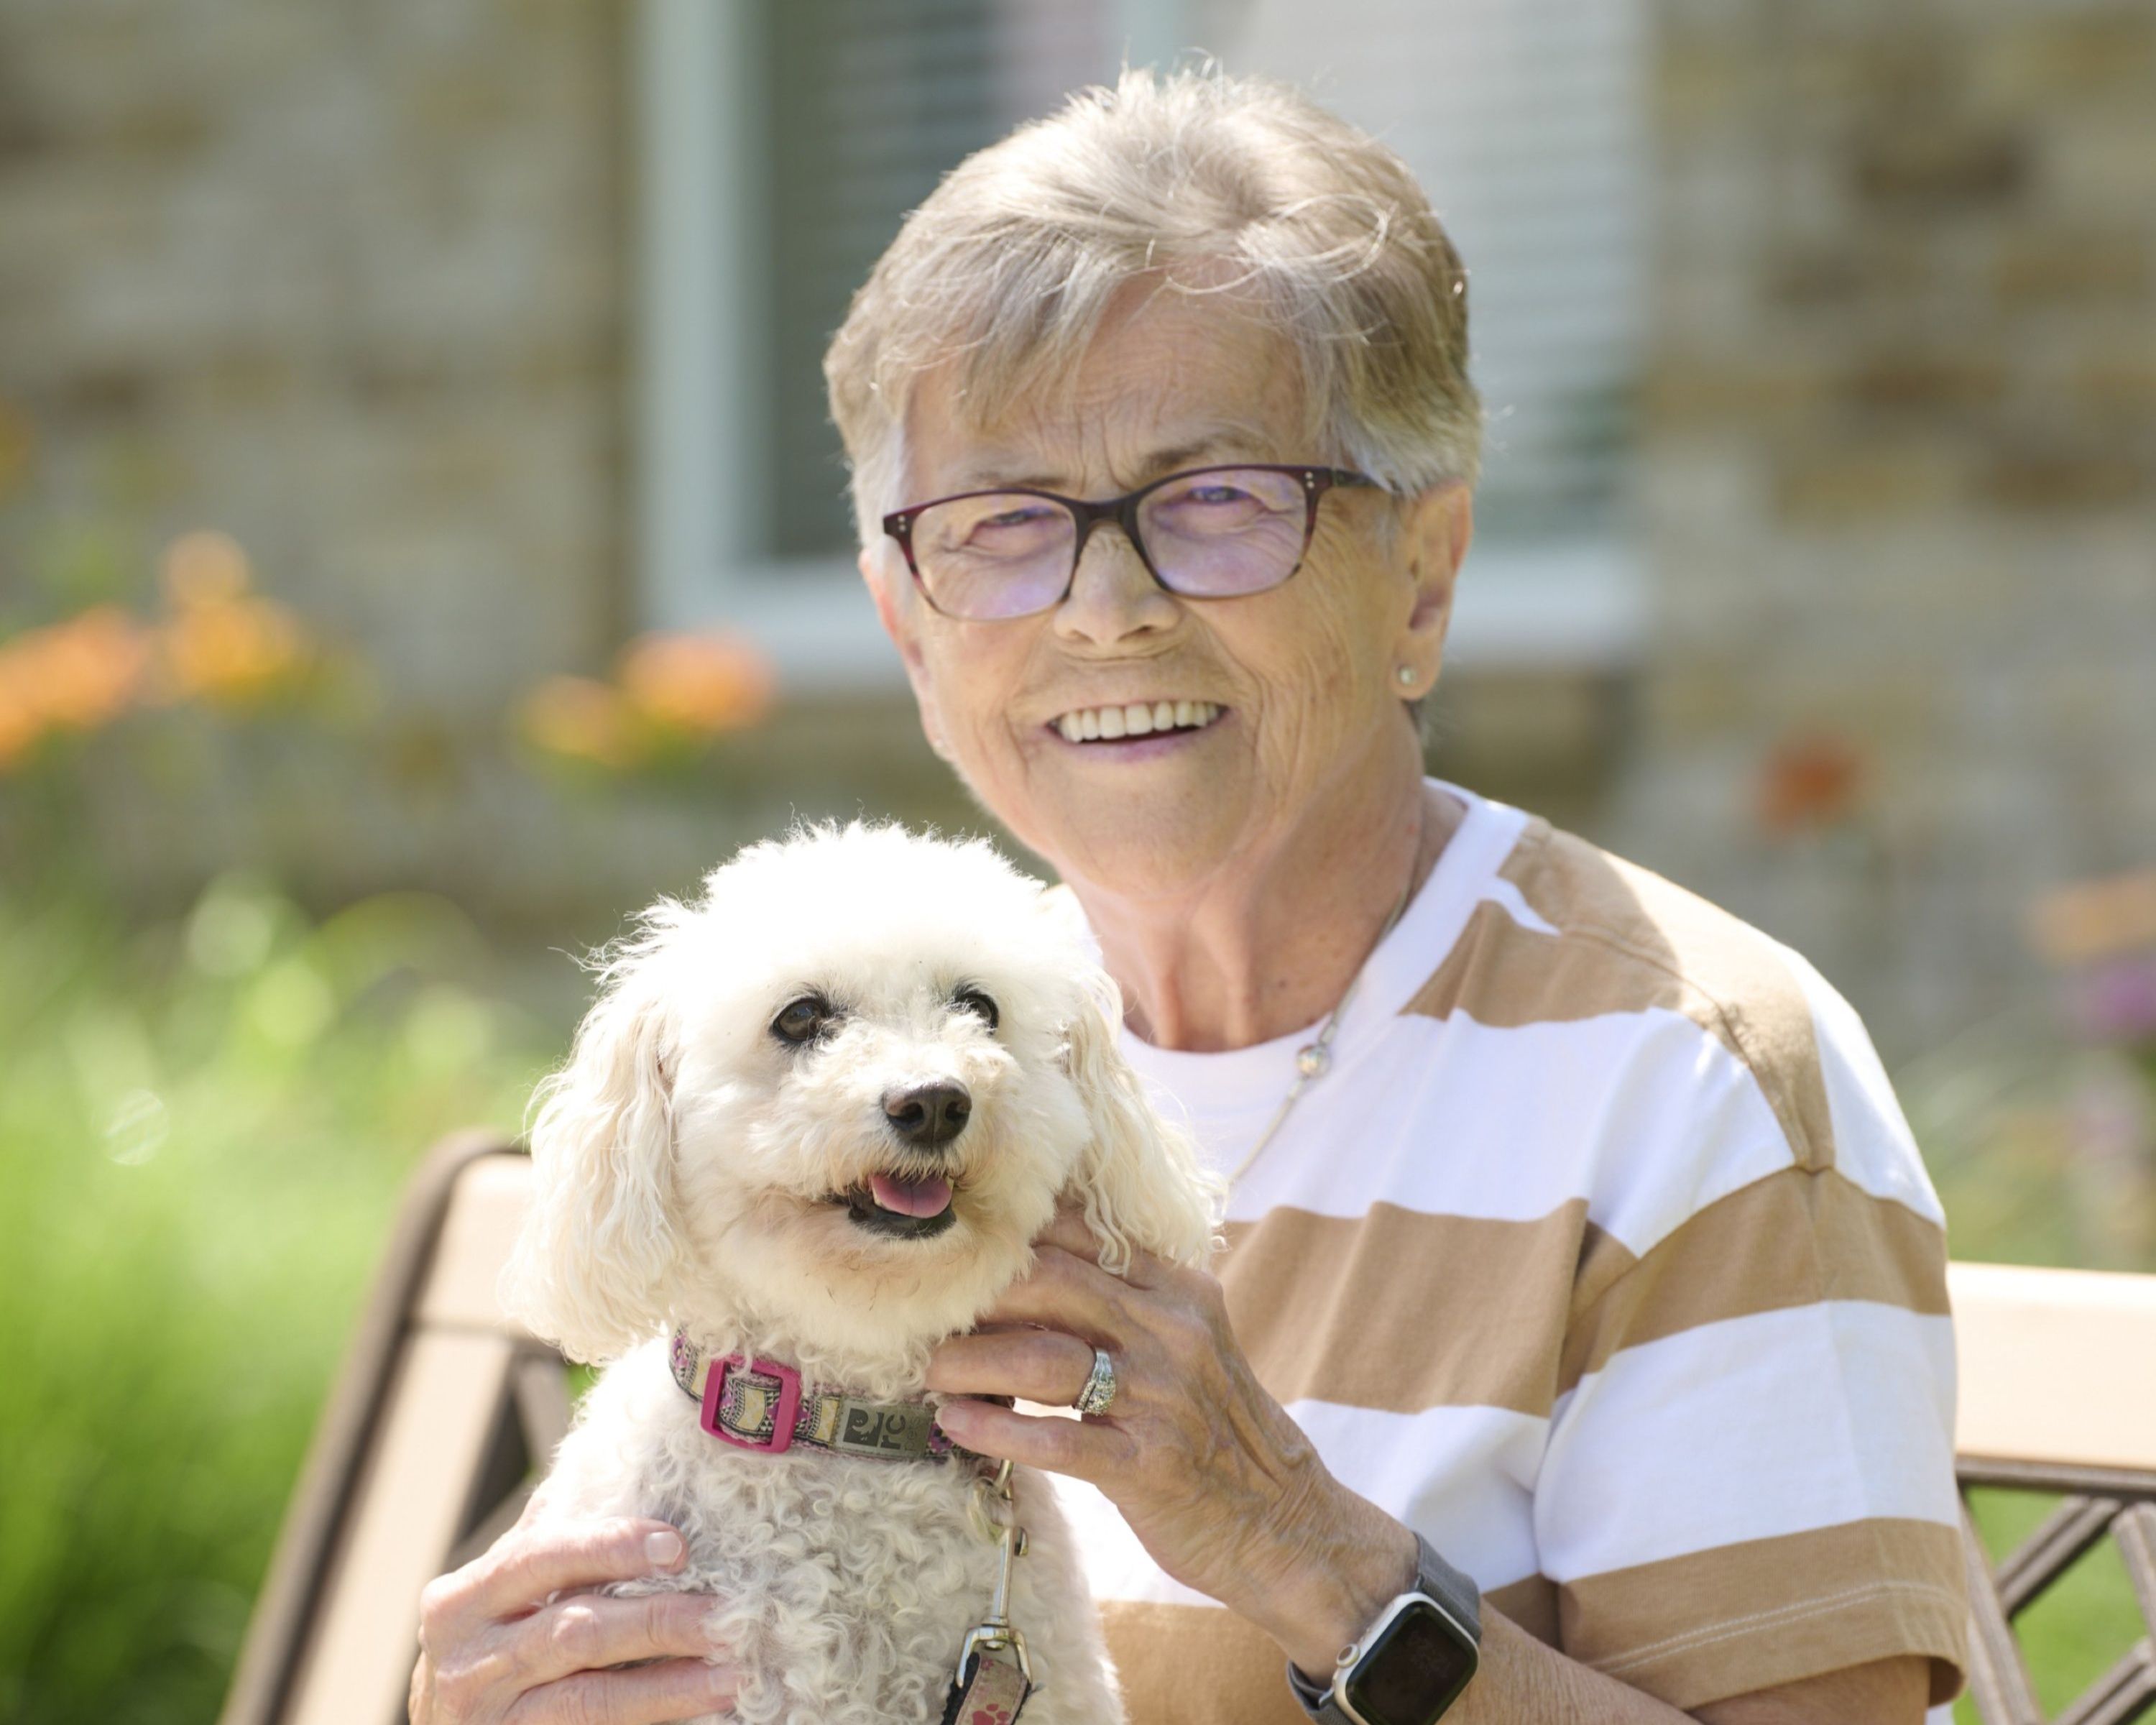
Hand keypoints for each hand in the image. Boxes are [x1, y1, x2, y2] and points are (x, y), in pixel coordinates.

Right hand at [410, 1503, 738, 1723]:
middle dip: (658, 1620)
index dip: (611, 1546)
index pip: (542, 1556)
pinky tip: (697, 1708)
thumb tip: (613, 1466)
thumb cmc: (487, 1649)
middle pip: (575, 1631)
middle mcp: (465, 1660)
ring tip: (731, 1673)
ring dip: (669, 1684)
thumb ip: (545, 1539)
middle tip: (726, 1614)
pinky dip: (650, 1718)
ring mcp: (489, 1715)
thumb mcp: (496, 1596)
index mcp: (462, 1600)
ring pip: (590, 1697)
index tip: (677, 1546)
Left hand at [925, 1209, 1415, 1674]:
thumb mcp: (1186, 1342)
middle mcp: (1172, 1331)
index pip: (1081, 1233)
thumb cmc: (1215, 1427)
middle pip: (1052, 1281)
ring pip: (1043, 1356)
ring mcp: (1162, 1396)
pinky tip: (957, 1425)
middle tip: (926, 1309)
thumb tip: (1020, 1277)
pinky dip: (997, 1429)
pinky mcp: (1148, 1465)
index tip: (955, 1247)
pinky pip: (1056, 1439)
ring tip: (930, 1370)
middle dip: (978, 1293)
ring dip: (971, 1361)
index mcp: (1179, 1289)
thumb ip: (1122, 1302)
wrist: (1285, 1522)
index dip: (1011, 1236)